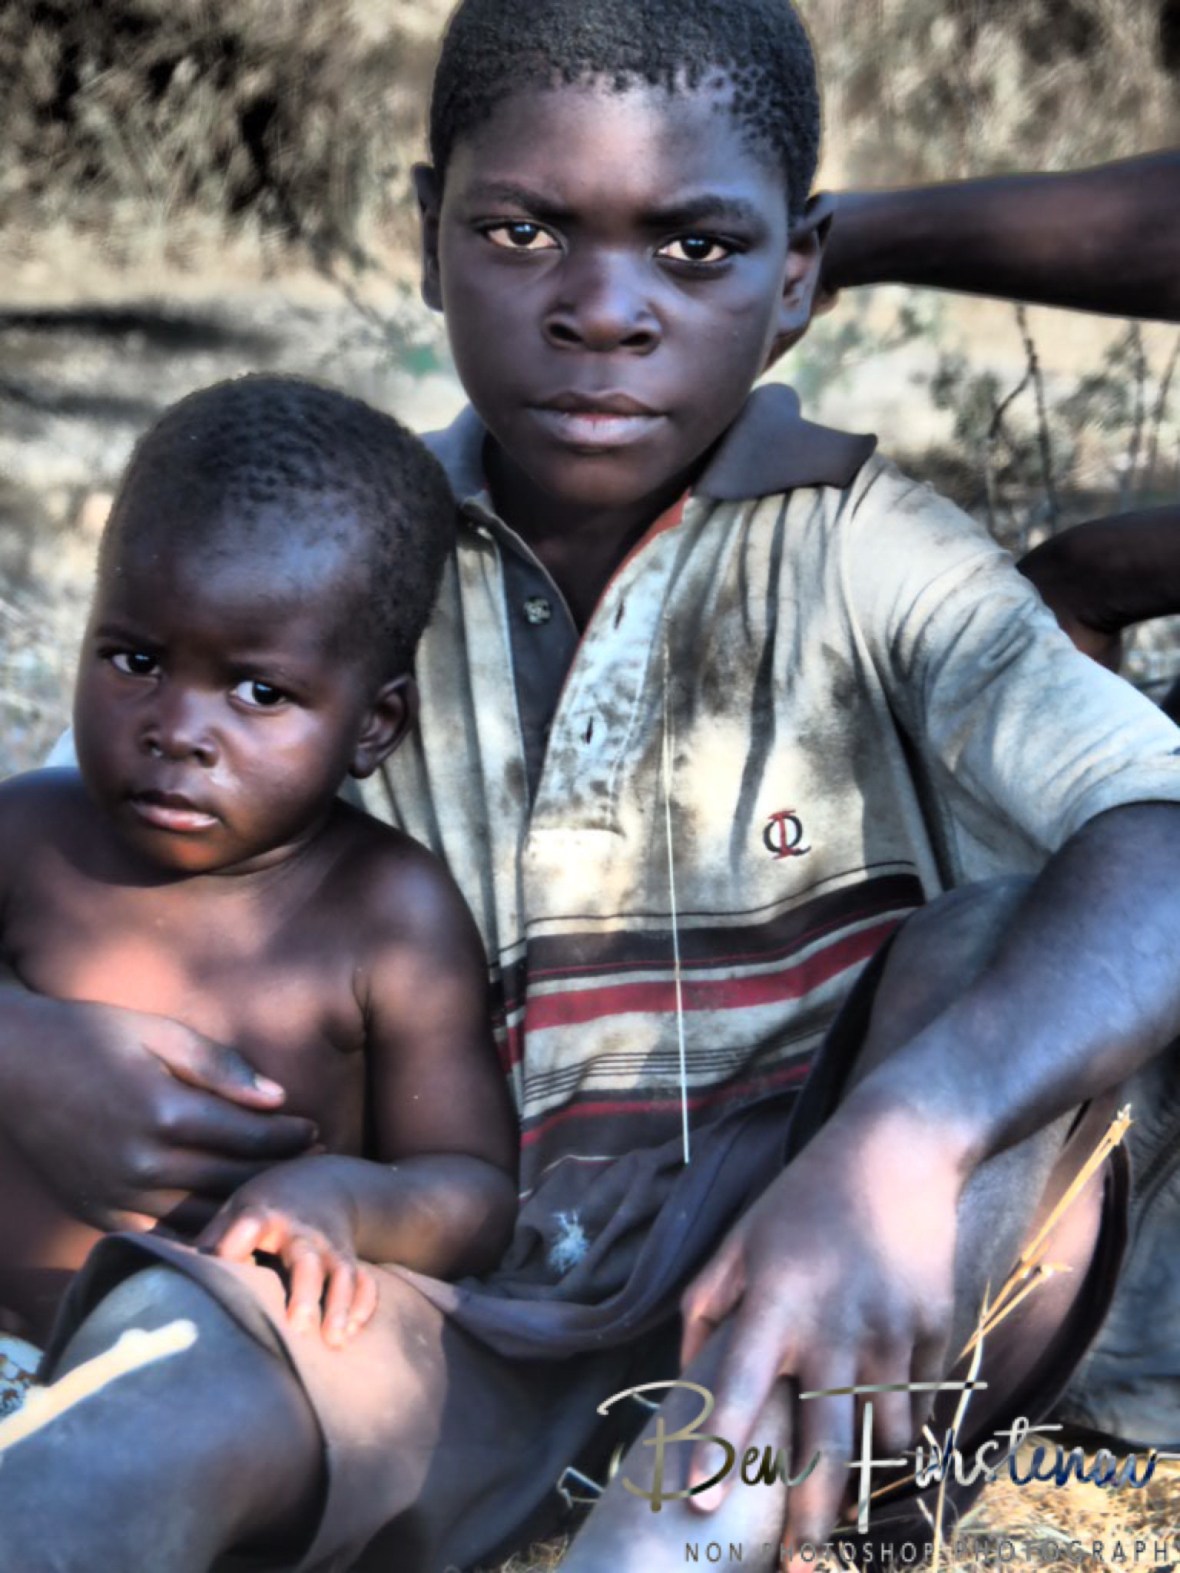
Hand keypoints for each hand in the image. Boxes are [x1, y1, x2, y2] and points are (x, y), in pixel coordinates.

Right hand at [1, 994, 317, 1229]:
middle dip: (280, 1173)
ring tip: (280, 1194)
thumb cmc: (92, 1036)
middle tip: (314, 1164)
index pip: (251, 1138)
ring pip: (205, 1214)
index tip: (316, 1130)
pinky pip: (164, 1235)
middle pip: (235, 1180)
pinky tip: (226, 1217)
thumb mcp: (160, 1032)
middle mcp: (143, 1162)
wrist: (13, 1066)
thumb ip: (220, 1066)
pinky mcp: (98, 1213)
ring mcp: (118, 1195)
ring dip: (247, 1206)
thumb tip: (278, 1099)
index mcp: (165, 1111)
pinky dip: (200, 1229)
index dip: (292, 1137)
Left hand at [199, 1157, 377, 1347]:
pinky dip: (364, 1305)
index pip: (247, 1229)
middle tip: (300, 1328)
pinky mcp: (351, 1256)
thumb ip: (209, 1241)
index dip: (234, 1250)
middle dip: (305, 1293)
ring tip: (334, 1341)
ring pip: (343, 1273)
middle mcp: (300, 1231)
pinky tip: (352, 1333)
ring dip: (341, 1306)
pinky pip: (366, 1280)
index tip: (225, 1277)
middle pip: (307, 1260)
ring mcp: (330, 1245)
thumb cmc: (267, 1205)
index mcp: (261, 1214)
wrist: (326, 1180)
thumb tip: (158, 1270)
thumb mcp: (235, 1209)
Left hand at [679, 1104, 964, 1552]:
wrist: (898, 1152)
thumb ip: (707, 1305)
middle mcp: (833, 1325)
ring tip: (845, 1510)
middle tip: (798, 1565)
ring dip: (865, 1477)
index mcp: (775, 1300)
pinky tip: (890, 1446)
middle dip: (811, 1514)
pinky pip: (918, 1403)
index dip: (716, 1447)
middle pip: (824, 1442)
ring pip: (882, 1437)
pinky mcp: (933, 1330)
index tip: (695, 1500)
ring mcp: (891, 1332)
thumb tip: (687, 1374)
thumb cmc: (805, 1197)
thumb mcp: (742, 1238)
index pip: (738, 1387)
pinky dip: (903, 1430)